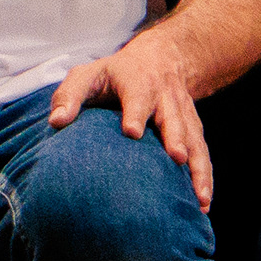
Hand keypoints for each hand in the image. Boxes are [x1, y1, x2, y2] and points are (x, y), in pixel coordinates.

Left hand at [50, 34, 211, 209]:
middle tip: (176, 158)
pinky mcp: (193, 127)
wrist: (160, 58)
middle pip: (172, 117)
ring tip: (199, 196)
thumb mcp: (88, 74)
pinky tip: (203, 202)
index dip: (135, 113)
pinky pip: (201, 151)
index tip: (132, 132)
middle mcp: (164, 96)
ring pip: (193, 138)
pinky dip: (205, 176)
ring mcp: (182, 112)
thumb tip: (56, 122)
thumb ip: (70, 96)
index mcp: (137, 81)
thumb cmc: (114, 74)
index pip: (137, 96)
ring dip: (197, 166)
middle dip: (175, 137)